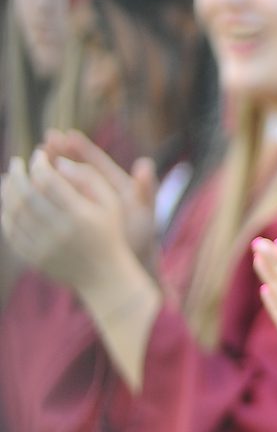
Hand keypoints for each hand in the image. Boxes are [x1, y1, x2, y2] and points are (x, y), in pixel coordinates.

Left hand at [1, 148, 132, 291]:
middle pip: (26, 194)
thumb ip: (88, 176)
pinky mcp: (35, 259)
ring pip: (14, 213)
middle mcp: (60, 231)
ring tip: (8, 179)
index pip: (48, 180)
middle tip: (16, 162)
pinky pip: (12, 233)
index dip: (39, 163)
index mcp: (79, 215)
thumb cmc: (108, 232)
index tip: (38, 155)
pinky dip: (6, 214)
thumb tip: (57, 162)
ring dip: (7, 191)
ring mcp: (45, 247)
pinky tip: (9, 203)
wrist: (105, 276)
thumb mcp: (111, 202)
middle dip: (17, 173)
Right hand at [43, 130, 158, 263]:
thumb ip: (146, 189)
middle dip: (59, 152)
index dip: (80, 147)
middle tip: (46, 141)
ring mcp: (78, 202)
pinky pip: (53, 201)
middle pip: (73, 165)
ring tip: (34, 160)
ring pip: (59, 181)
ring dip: (46, 170)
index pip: (93, 159)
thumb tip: (146, 164)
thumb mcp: (144, 213)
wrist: (128, 262)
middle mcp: (93, 188)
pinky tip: (28, 187)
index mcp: (111, 182)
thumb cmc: (140, 236)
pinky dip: (41, 193)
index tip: (68, 135)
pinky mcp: (67, 216)